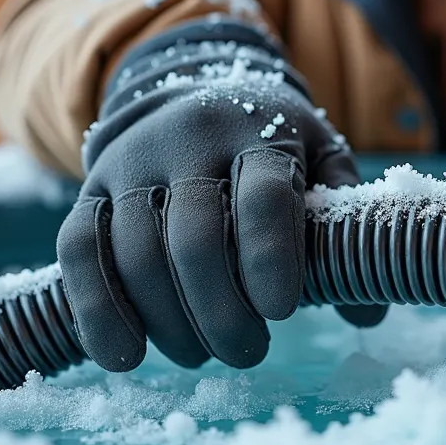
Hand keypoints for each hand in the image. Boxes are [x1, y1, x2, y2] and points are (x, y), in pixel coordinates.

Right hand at [57, 30, 384, 371]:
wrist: (194, 88)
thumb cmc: (271, 142)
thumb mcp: (320, 159)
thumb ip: (343, 227)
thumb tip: (367, 314)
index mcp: (258, 133)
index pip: (262, 196)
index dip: (270, 257)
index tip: (281, 311)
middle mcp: (188, 142)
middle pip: (195, 238)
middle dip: (221, 312)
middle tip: (248, 351)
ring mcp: (132, 164)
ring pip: (136, 253)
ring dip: (170, 322)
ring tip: (200, 355)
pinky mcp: (90, 188)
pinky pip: (78, 250)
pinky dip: (97, 311)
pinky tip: (126, 356)